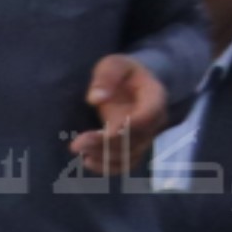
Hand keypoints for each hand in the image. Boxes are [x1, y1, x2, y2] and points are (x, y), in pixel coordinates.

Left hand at [69, 55, 172, 172]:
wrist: (133, 84)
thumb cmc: (123, 73)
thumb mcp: (114, 64)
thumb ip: (106, 77)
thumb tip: (95, 99)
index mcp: (155, 98)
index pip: (146, 119)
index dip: (124, 128)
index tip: (98, 132)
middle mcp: (155, 122)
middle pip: (135, 141)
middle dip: (106, 145)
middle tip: (76, 144)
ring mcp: (146, 137)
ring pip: (130, 156)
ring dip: (104, 158)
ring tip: (79, 150)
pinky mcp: (135, 148)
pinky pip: (125, 164)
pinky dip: (108, 167)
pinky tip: (87, 161)